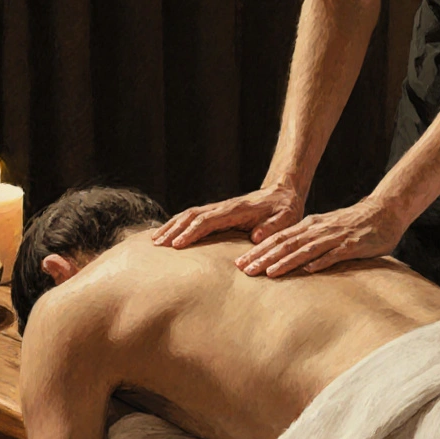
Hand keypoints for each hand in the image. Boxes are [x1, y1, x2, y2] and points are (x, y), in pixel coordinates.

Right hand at [152, 184, 305, 248]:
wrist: (283, 193)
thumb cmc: (285, 210)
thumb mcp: (285, 219)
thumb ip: (273, 228)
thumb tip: (256, 237)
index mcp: (236, 210)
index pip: (208, 221)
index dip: (191, 233)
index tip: (177, 245)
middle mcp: (223, 207)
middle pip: (191, 216)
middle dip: (173, 229)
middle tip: (156, 245)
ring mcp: (218, 209)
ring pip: (188, 214)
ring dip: (171, 226)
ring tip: (154, 241)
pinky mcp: (217, 213)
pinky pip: (192, 217)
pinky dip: (177, 224)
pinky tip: (167, 234)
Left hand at [235, 196, 406, 276]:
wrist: (383, 212)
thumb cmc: (351, 225)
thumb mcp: (324, 230)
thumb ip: (305, 242)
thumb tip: (282, 257)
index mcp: (309, 226)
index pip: (277, 239)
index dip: (257, 251)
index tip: (239, 264)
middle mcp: (317, 230)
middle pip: (285, 244)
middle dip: (264, 258)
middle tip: (244, 270)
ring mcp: (335, 237)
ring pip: (305, 249)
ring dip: (286, 262)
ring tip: (268, 273)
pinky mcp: (352, 245)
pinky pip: (334, 254)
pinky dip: (321, 262)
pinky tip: (308, 271)